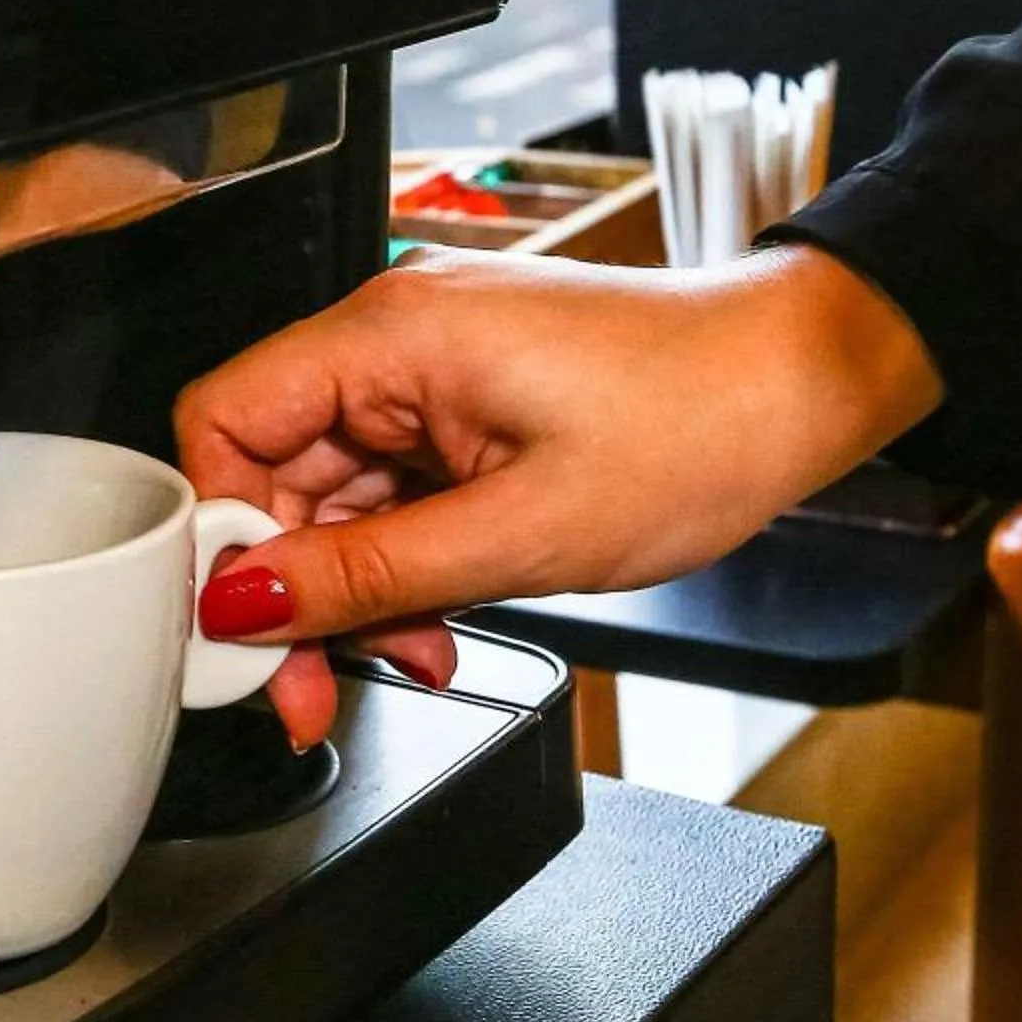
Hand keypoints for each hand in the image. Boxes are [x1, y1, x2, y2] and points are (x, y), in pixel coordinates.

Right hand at [175, 245, 941, 744]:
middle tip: (316, 686)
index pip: (224, 418)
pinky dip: (402, 563)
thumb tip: (245, 604)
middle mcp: (394, 337)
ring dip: (356, 589)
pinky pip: (388, 492)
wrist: (803, 386)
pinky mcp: (463, 403)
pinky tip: (440, 614)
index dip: (219, 532)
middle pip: (272, 471)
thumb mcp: (521, 533)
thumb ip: (367, 575)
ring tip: (417, 648)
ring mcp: (429, 369)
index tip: (245, 626)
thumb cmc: (700, 424)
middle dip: (294, 587)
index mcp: (390, 335)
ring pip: (330, 496)